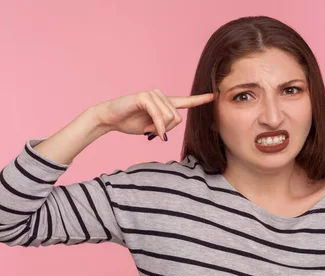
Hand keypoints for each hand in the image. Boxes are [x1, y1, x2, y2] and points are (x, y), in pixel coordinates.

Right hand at [94, 89, 214, 140]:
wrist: (110, 118)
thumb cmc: (130, 122)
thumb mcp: (152, 128)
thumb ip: (164, 127)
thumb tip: (167, 131)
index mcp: (164, 103)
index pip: (185, 101)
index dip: (199, 100)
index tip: (213, 96)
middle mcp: (161, 96)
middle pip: (177, 119)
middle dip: (166, 130)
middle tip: (152, 131)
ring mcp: (153, 95)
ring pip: (170, 118)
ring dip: (159, 129)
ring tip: (146, 128)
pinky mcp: (145, 97)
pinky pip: (159, 116)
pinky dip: (157, 127)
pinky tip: (150, 131)